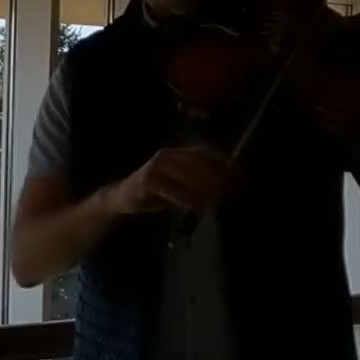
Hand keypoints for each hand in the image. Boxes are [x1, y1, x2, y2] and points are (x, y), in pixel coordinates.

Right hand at [104, 145, 228, 214]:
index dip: (222, 162)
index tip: (237, 175)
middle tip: (226, 192)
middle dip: (215, 177)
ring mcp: (156, 167)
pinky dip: (186, 198)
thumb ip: (197, 180)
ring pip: (187, 175)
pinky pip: (173, 189)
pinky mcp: (148, 181)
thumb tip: (225, 185)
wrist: (122, 198)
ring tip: (213, 200)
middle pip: (198, 162)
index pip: (204, 152)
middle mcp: (167, 155)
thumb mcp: (179, 183)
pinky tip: (195, 206)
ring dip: (202, 189)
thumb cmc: (155, 192)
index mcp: (176, 153)